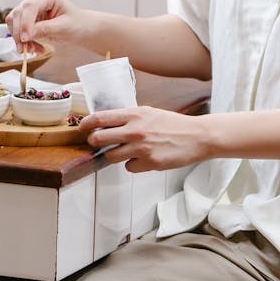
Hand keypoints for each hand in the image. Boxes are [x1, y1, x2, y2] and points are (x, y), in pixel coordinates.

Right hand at [7, 0, 84, 50]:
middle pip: (18, 13)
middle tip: (27, 50)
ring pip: (13, 22)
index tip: (26, 39)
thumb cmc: (76, 24)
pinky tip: (34, 48)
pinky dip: (22, 41)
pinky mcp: (26, 18)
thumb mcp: (64, 28)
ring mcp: (28, 7)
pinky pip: (16, 29)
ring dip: (20, 39)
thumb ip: (46, 29)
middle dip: (20, 34)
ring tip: (33, 50)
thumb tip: (27, 35)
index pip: (30, 6)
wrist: (79, 28)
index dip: (25, 23)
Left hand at [80, 106, 209, 172]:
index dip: (85, 125)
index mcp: (134, 114)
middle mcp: (135, 130)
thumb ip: (130, 118)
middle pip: (98, 139)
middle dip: (95, 142)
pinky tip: (144, 158)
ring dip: (114, 156)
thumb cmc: (174, 124)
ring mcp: (141, 148)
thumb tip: (108, 123)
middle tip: (99, 143)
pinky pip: (129, 167)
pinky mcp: (149, 162)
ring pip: (110, 157)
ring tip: (126, 151)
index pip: (99, 118)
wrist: (197, 136)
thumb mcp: (149, 113)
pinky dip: (133, 165)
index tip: (82, 128)